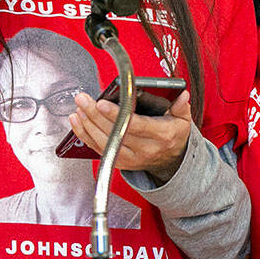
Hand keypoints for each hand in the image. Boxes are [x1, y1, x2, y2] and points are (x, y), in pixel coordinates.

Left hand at [68, 90, 192, 182]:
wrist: (171, 160)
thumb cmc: (173, 134)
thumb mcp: (182, 120)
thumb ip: (181, 107)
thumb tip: (182, 95)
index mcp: (162, 136)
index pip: (136, 125)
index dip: (117, 115)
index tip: (102, 103)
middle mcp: (146, 149)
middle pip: (116, 133)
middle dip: (96, 115)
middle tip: (83, 100)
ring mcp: (131, 159)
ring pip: (105, 143)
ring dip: (88, 125)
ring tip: (79, 108)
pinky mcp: (120, 163)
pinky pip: (99, 150)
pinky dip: (85, 135)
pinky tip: (77, 121)